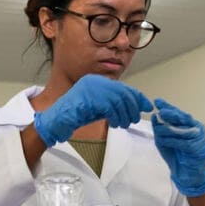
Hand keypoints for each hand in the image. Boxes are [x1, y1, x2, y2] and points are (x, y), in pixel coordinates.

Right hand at [34, 74, 152, 145]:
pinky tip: (114, 124)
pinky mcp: (90, 97)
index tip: (146, 106)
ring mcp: (92, 88)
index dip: (137, 97)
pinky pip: (111, 107)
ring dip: (124, 115)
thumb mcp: (100, 107)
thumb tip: (138, 104)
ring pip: (119, 101)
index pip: (123, 87)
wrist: (58, 120)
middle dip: (133, 107)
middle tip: (134, 119)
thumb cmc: (77, 115)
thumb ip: (115, 103)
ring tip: (123, 124)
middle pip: (123, 93)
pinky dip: (116, 117)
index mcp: (97, 81)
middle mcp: (95, 81)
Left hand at [151, 98, 204, 196]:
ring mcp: (199, 138)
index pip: (178, 113)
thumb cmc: (176, 155)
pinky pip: (181, 142)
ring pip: (180, 129)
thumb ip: (160, 128)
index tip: (157, 101)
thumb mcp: (164, 139)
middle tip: (160, 113)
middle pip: (182, 118)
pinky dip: (170, 141)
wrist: (186, 173)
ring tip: (158, 132)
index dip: (168, 106)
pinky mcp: (197, 149)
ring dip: (166, 131)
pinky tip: (162, 141)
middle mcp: (197, 129)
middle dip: (170, 114)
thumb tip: (154, 115)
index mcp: (190, 124)